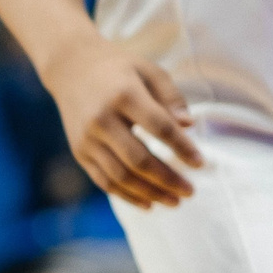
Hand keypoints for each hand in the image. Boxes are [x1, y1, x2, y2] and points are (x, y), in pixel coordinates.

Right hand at [39, 35, 200, 207]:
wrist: (71, 68)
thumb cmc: (119, 68)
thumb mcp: (149, 71)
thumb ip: (171, 97)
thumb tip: (190, 126)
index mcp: (124, 96)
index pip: (158, 128)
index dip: (181, 148)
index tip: (201, 164)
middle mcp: (102, 121)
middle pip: (138, 160)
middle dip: (167, 179)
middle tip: (190, 191)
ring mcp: (87, 140)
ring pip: (120, 176)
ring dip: (149, 193)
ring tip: (173, 201)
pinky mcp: (80, 152)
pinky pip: (104, 180)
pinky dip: (126, 195)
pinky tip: (148, 203)